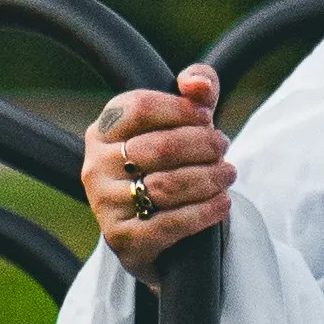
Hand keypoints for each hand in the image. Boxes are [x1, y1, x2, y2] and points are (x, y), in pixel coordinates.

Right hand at [83, 67, 232, 283]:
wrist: (152, 229)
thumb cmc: (169, 163)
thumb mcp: (182, 120)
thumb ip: (196, 89)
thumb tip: (197, 85)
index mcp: (104, 130)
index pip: (140, 107)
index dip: (182, 109)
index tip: (207, 117)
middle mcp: (96, 165)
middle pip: (160, 147)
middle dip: (204, 146)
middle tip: (224, 149)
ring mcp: (105, 203)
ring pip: (168, 186)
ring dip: (209, 178)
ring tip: (228, 175)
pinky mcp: (122, 238)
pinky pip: (170, 223)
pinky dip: (204, 212)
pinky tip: (222, 203)